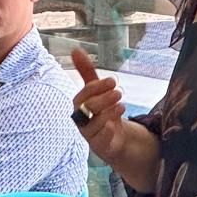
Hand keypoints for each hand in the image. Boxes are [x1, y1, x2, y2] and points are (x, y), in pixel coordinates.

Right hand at [70, 48, 128, 162]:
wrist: (114, 138)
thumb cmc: (101, 111)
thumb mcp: (97, 90)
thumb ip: (86, 72)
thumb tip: (75, 50)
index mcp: (79, 105)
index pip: (83, 95)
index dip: (96, 87)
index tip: (112, 80)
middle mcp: (81, 120)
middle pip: (87, 109)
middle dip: (103, 99)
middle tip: (118, 91)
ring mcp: (90, 134)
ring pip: (93, 125)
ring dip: (107, 113)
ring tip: (121, 105)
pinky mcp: (100, 146)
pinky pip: (100, 141)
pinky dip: (107, 131)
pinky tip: (116, 125)